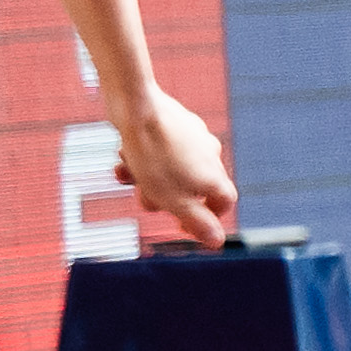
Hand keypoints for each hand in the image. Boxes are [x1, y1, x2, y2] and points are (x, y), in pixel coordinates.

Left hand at [114, 93, 242, 246]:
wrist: (137, 108)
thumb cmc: (154, 156)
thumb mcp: (173, 199)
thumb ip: (197, 222)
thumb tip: (217, 242)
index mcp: (214, 174)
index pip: (224, 201)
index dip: (207, 217)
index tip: (182, 223)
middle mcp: (210, 154)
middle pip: (192, 186)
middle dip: (165, 196)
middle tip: (144, 195)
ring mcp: (194, 136)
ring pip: (173, 167)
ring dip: (148, 177)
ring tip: (127, 174)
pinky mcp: (176, 122)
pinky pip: (161, 148)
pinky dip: (144, 156)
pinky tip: (125, 156)